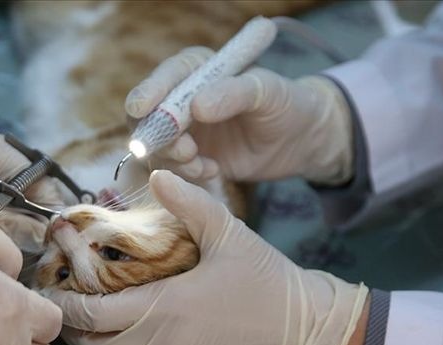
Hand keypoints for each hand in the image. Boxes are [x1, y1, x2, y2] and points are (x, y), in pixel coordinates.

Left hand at [45, 171, 367, 344]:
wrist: (302, 326)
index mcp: (165, 307)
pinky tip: (119, 340)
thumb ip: (189, 203)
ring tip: (87, 323)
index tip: (54, 288)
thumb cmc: (263, 277)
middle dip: (72, 330)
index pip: (94, 316)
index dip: (66, 305)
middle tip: (65, 304)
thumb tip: (160, 174)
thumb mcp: (228, 232)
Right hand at [126, 47, 353, 184]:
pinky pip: (173, 171)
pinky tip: (213, 171)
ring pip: (157, 148)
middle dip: (159, 137)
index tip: (142, 109)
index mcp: (197, 71)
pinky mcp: (190, 160)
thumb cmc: (286, 104)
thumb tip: (196, 105)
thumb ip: (234, 93)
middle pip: (148, 117)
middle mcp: (182, 101)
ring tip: (202, 166)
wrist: (300, 141)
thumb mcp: (268, 91)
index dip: (149, 93)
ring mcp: (184, 132)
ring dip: (174, 160)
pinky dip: (187, 175)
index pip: (165, 78)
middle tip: (185, 150)